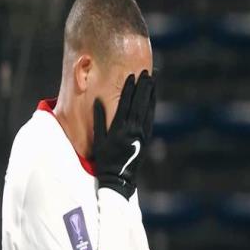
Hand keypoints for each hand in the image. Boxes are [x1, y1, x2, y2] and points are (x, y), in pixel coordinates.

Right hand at [93, 70, 155, 199]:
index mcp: (119, 128)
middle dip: (143, 86)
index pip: (125, 103)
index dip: (129, 89)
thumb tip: (97, 100)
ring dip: (150, 93)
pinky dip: (152, 105)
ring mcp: (141, 133)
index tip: (132, 76)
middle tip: (146, 72)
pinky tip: (153, 96)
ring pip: (147, 108)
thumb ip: (98, 119)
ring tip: (152, 79)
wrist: (119, 177)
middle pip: (139, 103)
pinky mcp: (146, 137)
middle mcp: (132, 129)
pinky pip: (150, 117)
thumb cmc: (105, 158)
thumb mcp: (98, 140)